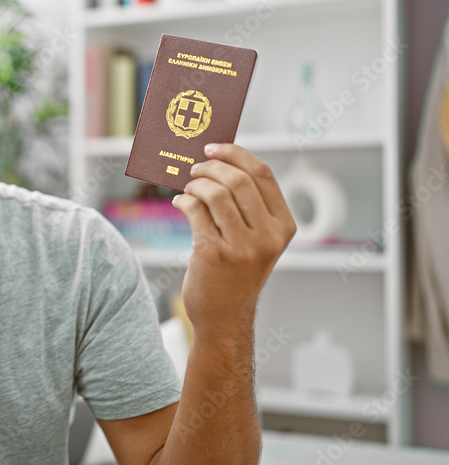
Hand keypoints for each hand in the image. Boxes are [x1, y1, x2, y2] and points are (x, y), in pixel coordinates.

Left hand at [172, 143, 296, 338]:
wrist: (224, 316)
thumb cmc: (236, 272)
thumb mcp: (256, 241)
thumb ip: (246, 207)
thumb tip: (217, 164)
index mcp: (283, 226)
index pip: (263, 174)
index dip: (236, 154)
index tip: (214, 148)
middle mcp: (267, 236)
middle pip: (238, 180)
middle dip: (210, 167)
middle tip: (194, 168)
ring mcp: (242, 246)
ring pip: (215, 193)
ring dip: (195, 185)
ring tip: (188, 189)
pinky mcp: (214, 254)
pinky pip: (195, 211)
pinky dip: (184, 201)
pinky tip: (180, 203)